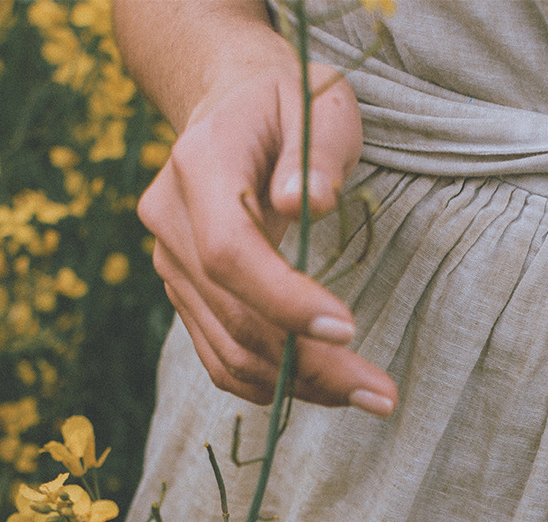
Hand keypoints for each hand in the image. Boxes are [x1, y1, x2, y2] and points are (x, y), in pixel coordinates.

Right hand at [136, 58, 397, 415]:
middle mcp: (168, 222)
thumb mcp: (317, 105)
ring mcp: (168, 263)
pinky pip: (217, 350)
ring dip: (293, 383)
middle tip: (379, 394)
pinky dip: (267, 378)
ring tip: (364, 394)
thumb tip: (308, 206)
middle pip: (230, 315)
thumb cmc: (286, 102)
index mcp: (197, 166)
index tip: (348, 329)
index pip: (228, 252)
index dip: (282, 300)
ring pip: (223, 347)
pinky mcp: (182, 290)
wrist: (228, 104)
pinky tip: (320, 385)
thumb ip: (314, 155)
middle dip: (306, 362)